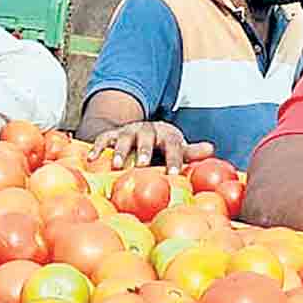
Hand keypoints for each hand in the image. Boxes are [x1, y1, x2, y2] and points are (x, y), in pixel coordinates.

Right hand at [87, 121, 214, 173]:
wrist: (139, 131)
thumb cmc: (161, 145)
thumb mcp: (177, 146)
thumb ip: (191, 151)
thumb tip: (210, 149)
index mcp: (166, 134)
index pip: (173, 144)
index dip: (174, 158)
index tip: (174, 173)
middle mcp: (147, 129)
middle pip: (146, 137)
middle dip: (144, 150)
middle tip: (142, 164)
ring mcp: (128, 130)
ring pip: (124, 137)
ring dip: (120, 151)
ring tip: (116, 165)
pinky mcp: (112, 134)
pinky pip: (103, 139)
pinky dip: (97, 148)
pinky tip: (91, 159)